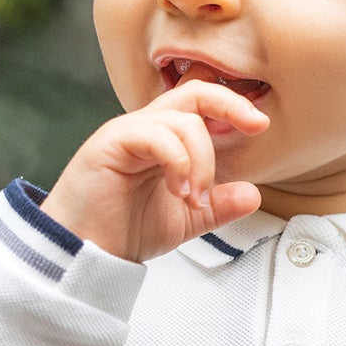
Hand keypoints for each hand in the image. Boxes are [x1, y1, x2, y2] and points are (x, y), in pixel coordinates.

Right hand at [40, 77, 269, 263]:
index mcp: (163, 139)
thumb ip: (218, 206)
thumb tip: (254, 194)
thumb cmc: (124, 231)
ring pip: (181, 120)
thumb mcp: (185, 220)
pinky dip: (178, 162)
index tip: (261, 125)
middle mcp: (146, 128)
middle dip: (231, 105)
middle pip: (195, 92)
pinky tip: (179, 191)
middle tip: (255, 128)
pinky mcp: (110, 143)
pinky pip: (155, 134)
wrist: (84, 252)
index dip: (233, 106)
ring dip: (201, 162)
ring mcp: (127, 132)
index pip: (201, 103)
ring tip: (194, 199)